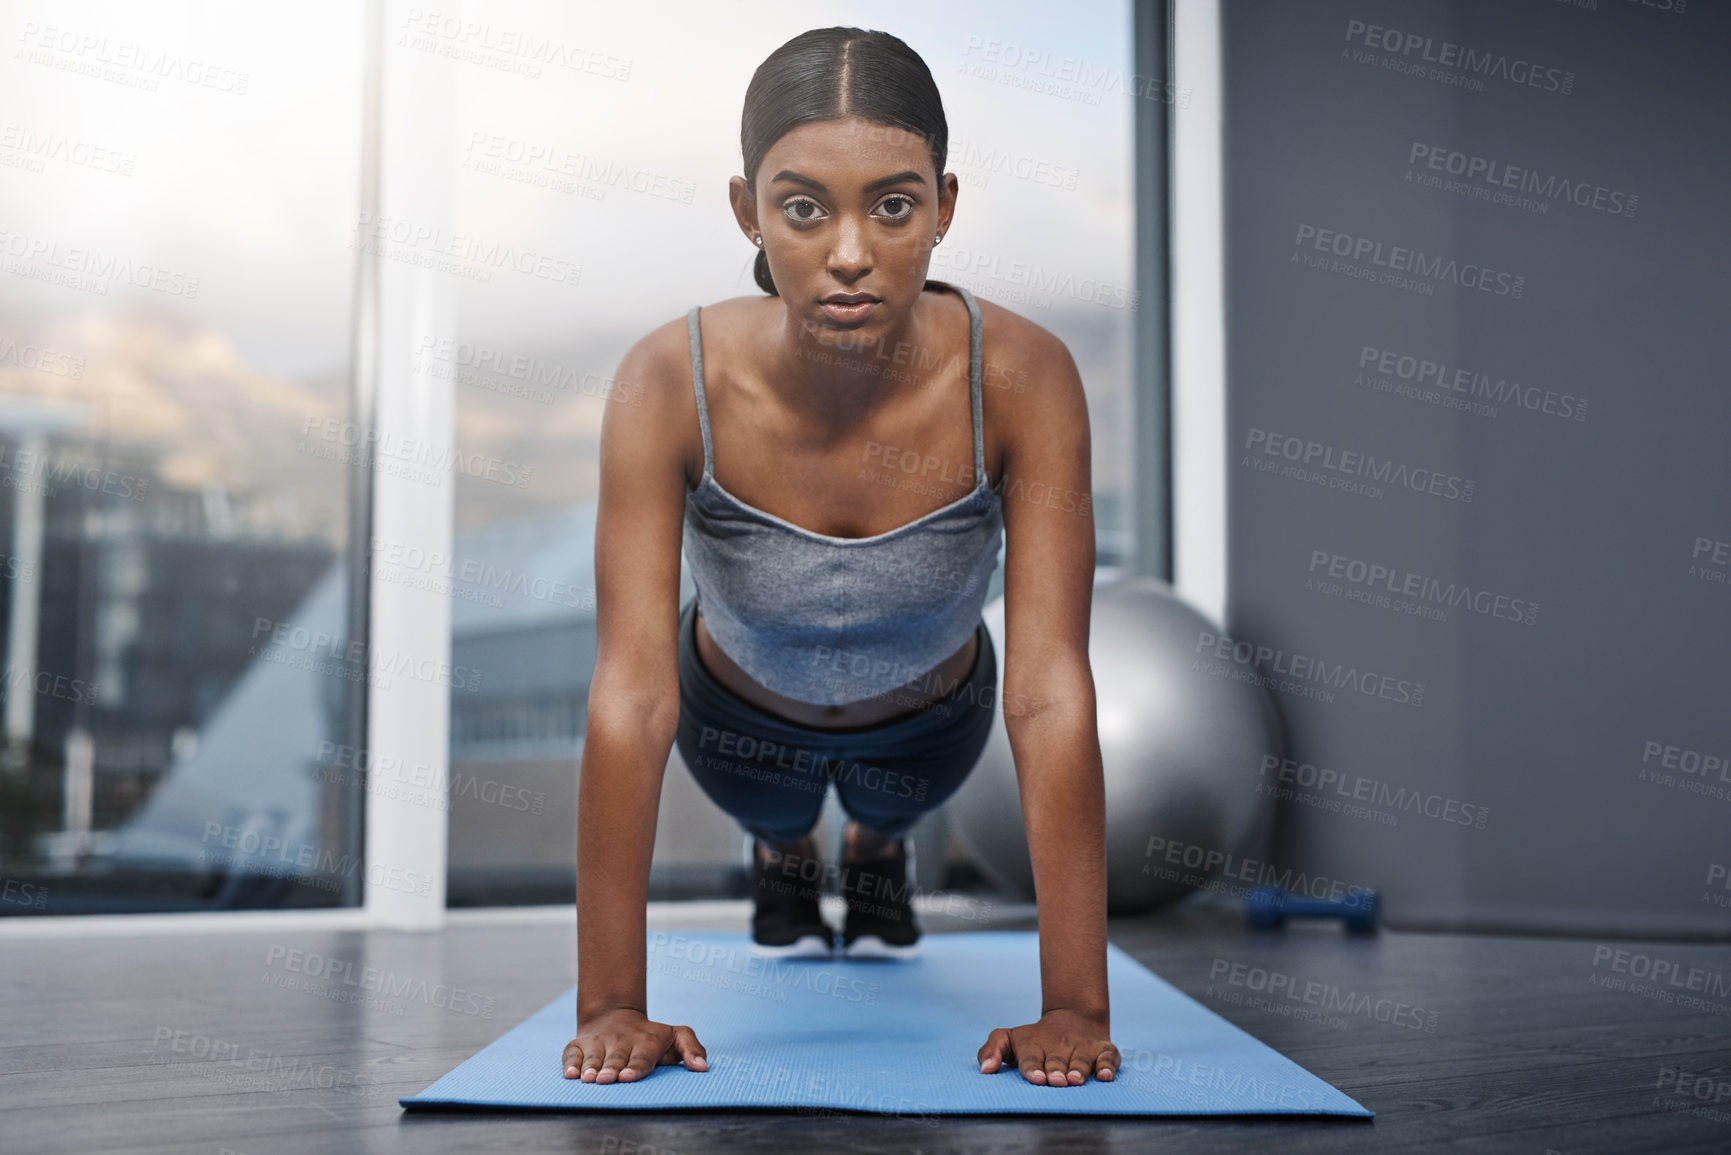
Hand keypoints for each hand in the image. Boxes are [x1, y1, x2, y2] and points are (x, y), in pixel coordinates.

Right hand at [562, 1007, 707, 1083]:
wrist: (616, 1016)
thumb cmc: (651, 1037)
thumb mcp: (677, 1036)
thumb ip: (692, 1048)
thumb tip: (703, 1068)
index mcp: (646, 1041)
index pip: (642, 1056)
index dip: (636, 1067)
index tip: (629, 1076)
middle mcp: (620, 1041)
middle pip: (615, 1058)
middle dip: (611, 1069)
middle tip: (607, 1080)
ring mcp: (598, 1042)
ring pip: (593, 1057)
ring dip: (591, 1068)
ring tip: (589, 1079)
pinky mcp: (578, 1044)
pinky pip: (571, 1054)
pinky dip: (570, 1064)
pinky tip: (571, 1074)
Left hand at [978, 1008, 1117, 1085]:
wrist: (1072, 1018)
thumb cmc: (1034, 1041)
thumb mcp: (1009, 1040)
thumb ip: (991, 1051)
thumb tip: (985, 1070)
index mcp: (1034, 1044)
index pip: (1031, 1057)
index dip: (1034, 1068)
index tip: (1037, 1079)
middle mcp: (1059, 1045)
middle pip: (1057, 1061)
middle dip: (1056, 1071)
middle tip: (1056, 1081)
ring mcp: (1082, 1047)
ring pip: (1082, 1060)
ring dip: (1079, 1069)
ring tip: (1075, 1079)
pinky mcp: (1104, 1049)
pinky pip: (1109, 1057)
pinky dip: (1108, 1066)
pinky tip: (1105, 1076)